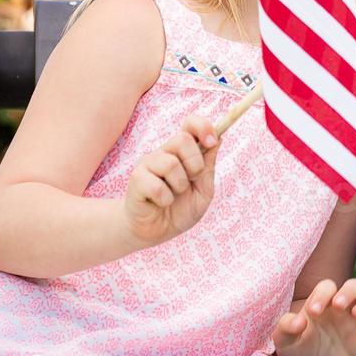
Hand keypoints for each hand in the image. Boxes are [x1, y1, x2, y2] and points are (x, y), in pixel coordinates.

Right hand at [123, 114, 219, 246]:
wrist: (156, 232)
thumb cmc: (179, 210)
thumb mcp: (203, 191)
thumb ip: (208, 166)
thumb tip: (219, 138)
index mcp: (182, 152)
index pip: (190, 123)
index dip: (203, 127)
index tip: (212, 141)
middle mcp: (164, 153)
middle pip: (183, 139)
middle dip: (195, 164)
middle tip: (190, 181)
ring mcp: (148, 164)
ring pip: (170, 163)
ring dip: (179, 186)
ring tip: (173, 196)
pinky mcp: (136, 180)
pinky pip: (156, 186)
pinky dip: (165, 200)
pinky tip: (161, 203)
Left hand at [272, 278, 355, 355]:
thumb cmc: (297, 353)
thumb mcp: (285, 341)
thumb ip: (286, 327)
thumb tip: (297, 320)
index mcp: (321, 303)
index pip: (328, 287)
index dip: (322, 294)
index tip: (314, 312)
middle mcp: (342, 309)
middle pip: (354, 286)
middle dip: (349, 291)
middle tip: (338, 305)